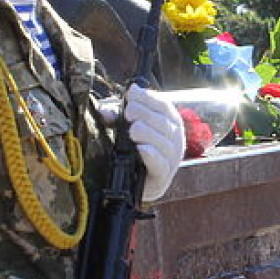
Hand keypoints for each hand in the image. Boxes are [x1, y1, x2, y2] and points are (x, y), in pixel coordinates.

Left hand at [123, 84, 183, 201]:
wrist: (139, 184)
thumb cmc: (135, 150)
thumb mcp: (127, 129)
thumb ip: (116, 118)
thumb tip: (103, 110)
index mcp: (170, 122)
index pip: (164, 105)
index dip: (148, 98)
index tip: (131, 94)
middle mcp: (175, 139)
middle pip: (163, 122)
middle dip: (145, 114)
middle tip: (128, 112)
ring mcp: (171, 158)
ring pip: (164, 142)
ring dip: (148, 133)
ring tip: (132, 129)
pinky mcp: (163, 175)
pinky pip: (160, 163)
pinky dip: (151, 155)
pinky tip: (140, 149)